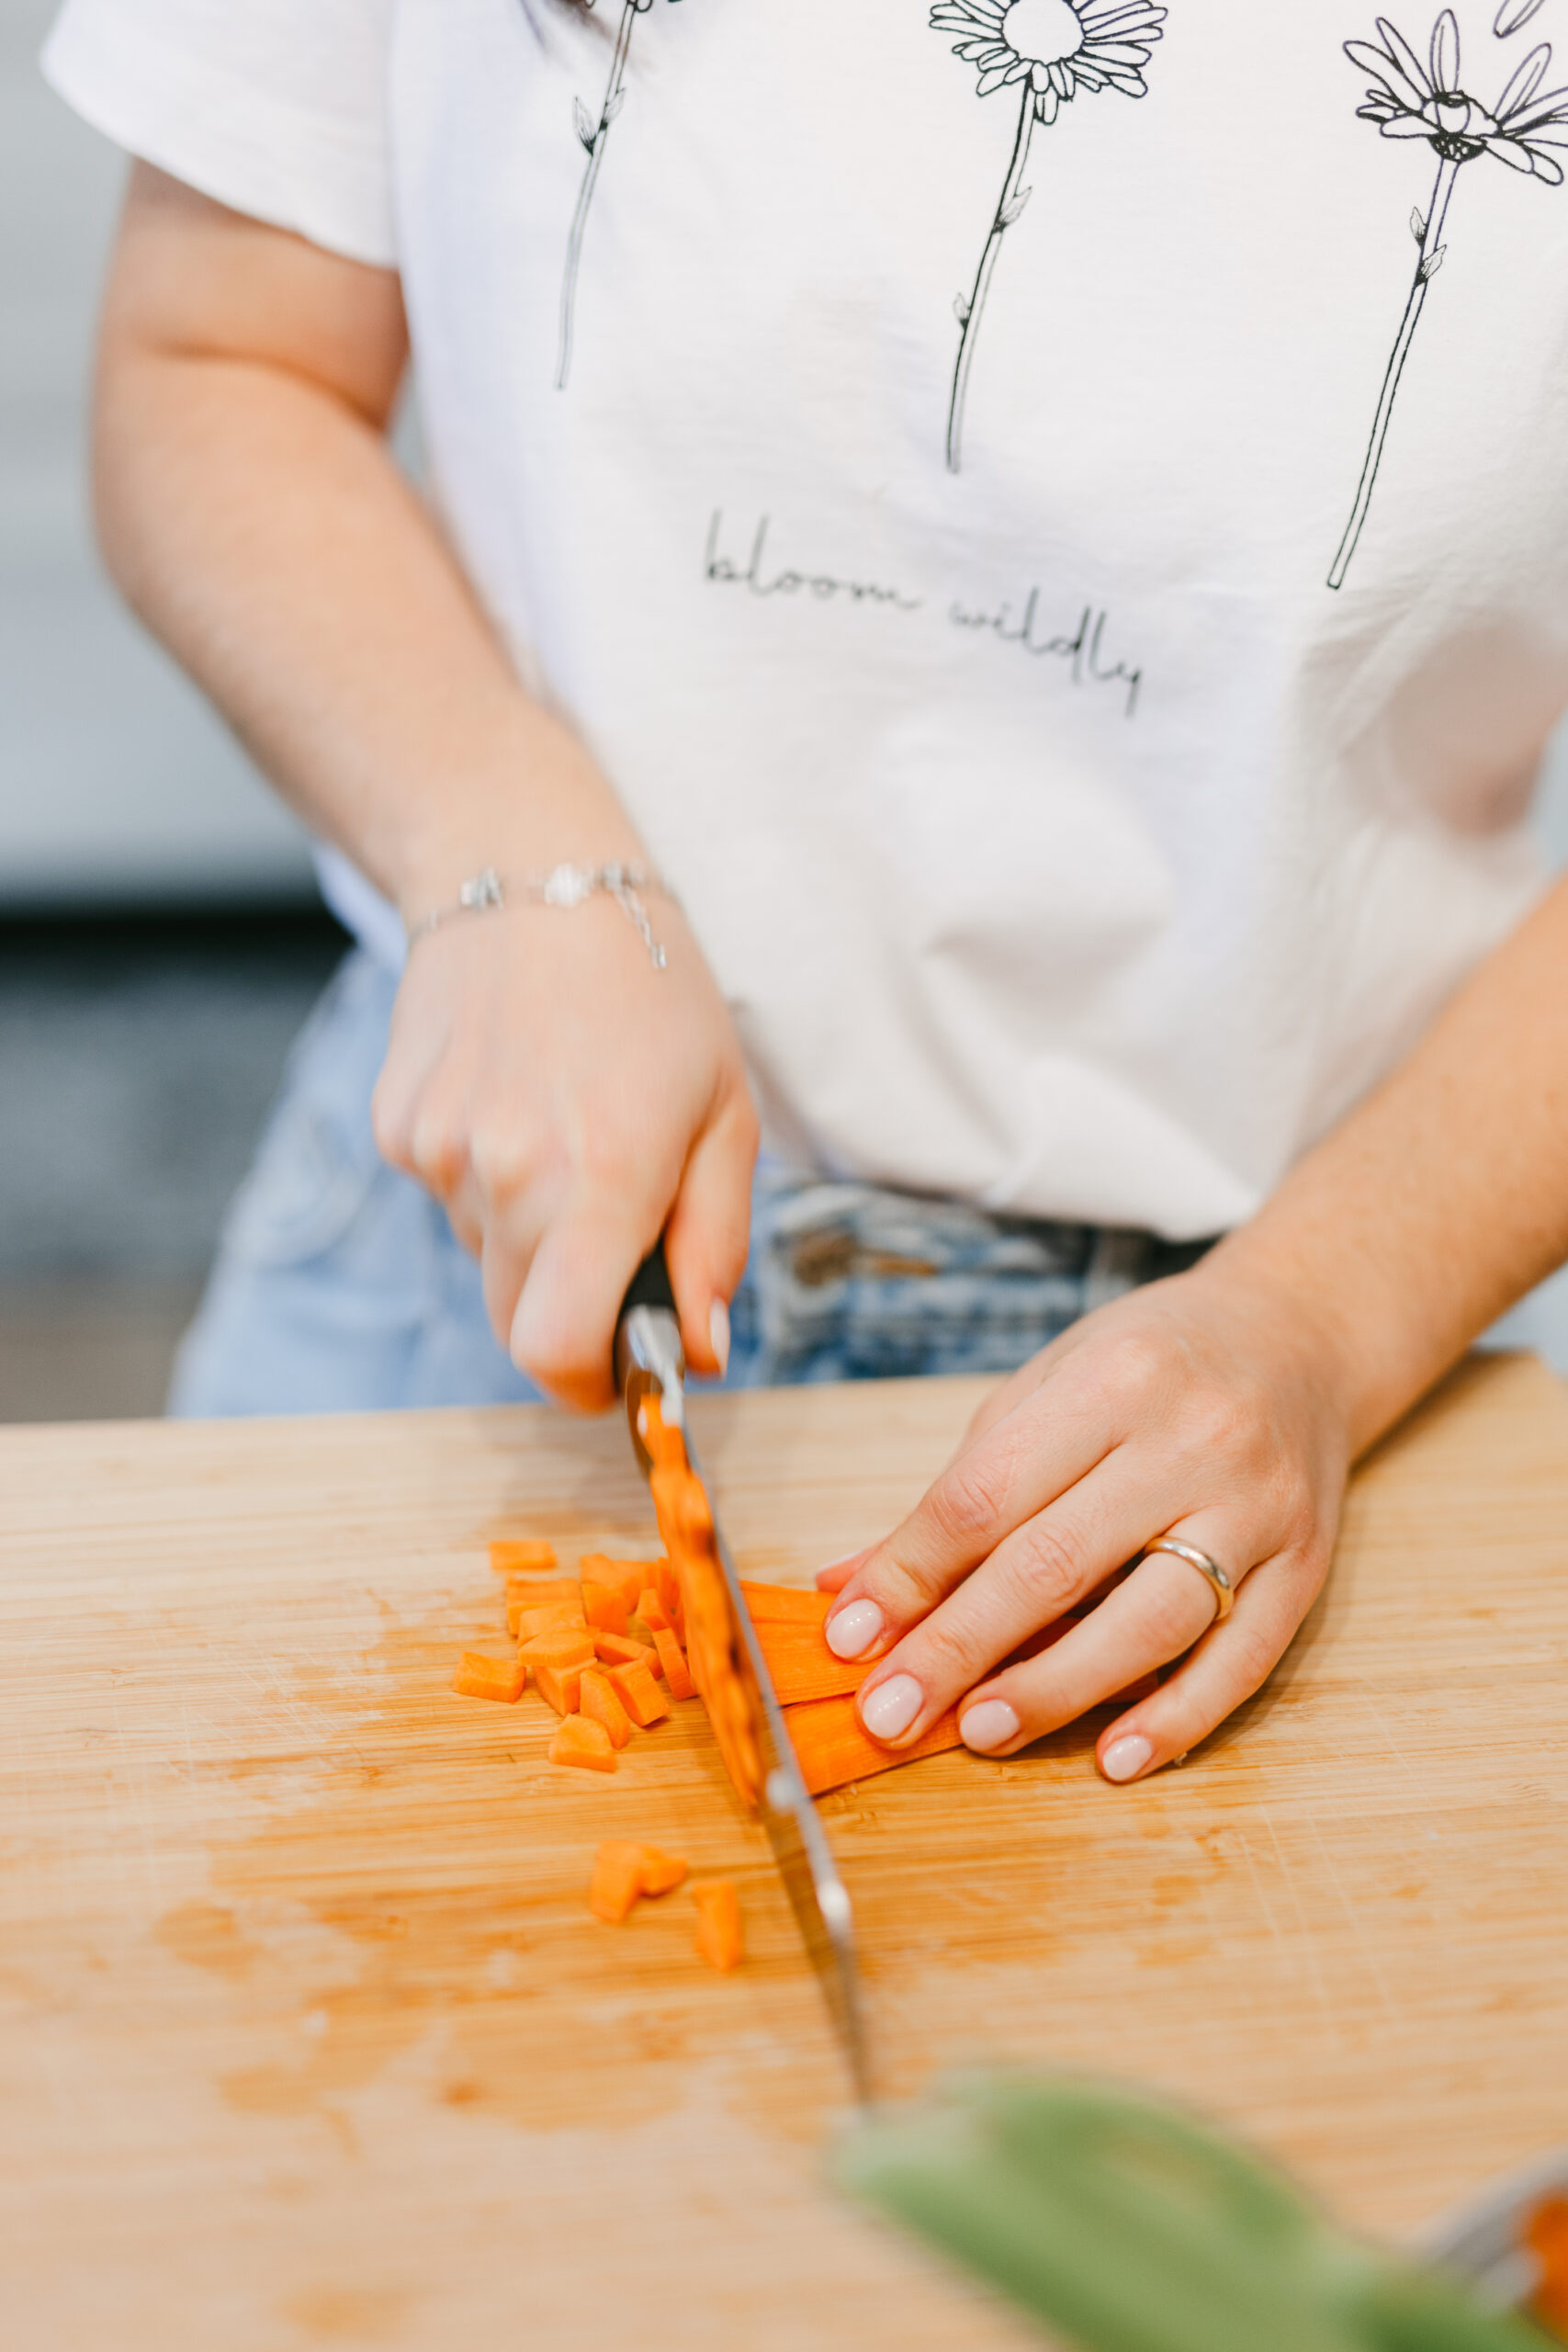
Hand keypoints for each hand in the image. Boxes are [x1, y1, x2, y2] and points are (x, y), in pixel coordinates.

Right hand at [372, 888, 757, 1409]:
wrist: (531, 870)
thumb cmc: (652, 990)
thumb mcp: (724, 1113)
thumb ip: (713, 1245)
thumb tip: (697, 1351)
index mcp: (604, 1177)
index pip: (554, 1350)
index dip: (585, 1385)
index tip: (614, 1375)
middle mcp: (508, 1172)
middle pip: (517, 1320)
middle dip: (570, 1306)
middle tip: (615, 1224)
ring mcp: (438, 1150)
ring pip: (484, 1254)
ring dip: (529, 1229)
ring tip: (568, 1125)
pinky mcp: (397, 1125)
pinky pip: (446, 1197)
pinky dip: (484, 1177)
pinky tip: (516, 1096)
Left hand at [816, 1257, 1354, 1781]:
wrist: (1298, 1337)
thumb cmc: (1148, 1364)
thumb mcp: (1044, 1388)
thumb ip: (959, 1488)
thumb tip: (850, 1587)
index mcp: (1113, 1380)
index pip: (989, 1492)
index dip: (912, 1572)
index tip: (850, 1637)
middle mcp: (1194, 1439)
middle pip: (1058, 1563)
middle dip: (960, 1646)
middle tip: (891, 1710)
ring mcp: (1259, 1508)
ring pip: (1152, 1620)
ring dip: (1057, 1689)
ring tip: (980, 1732)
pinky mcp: (1305, 1569)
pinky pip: (1241, 1661)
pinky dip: (1177, 1718)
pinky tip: (1114, 1758)